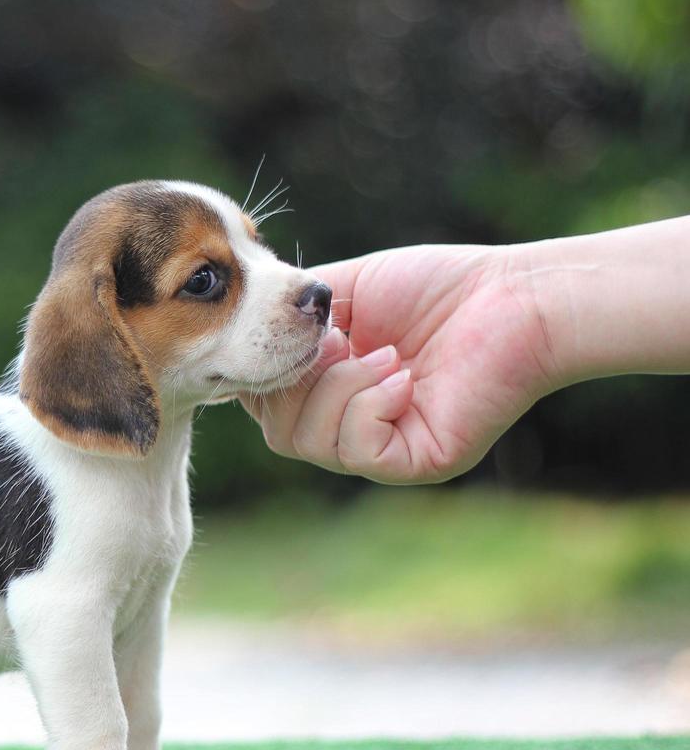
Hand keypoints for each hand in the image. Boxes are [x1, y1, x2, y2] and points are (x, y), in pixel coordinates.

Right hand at [240, 244, 557, 482]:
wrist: (513, 297)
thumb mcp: (337, 292)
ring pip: (308, 443)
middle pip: (277, 431)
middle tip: (339, 342)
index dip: (263, 369)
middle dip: (296, 378)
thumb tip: (236, 333)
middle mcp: (354, 426)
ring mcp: (382, 449)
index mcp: (333, 390)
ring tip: (385, 354)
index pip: (264, 402)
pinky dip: (369, 404)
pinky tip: (405, 376)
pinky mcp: (412, 462)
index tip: (286, 332)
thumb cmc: (437, 287)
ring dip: (338, 387)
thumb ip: (284, 317)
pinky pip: (354, 449)